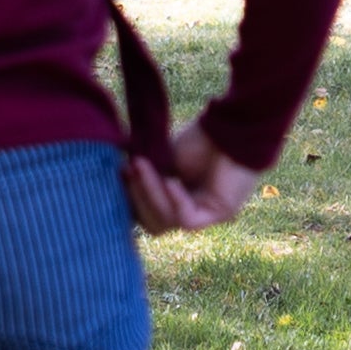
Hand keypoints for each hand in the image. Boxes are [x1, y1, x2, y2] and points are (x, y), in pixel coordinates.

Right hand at [126, 123, 259, 236]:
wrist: (232, 126)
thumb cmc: (202, 138)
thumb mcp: (164, 161)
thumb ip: (147, 177)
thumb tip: (118, 188)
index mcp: (176, 201)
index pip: (147, 214)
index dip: (131, 197)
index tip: (120, 170)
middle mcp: (191, 211)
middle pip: (154, 223)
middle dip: (137, 197)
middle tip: (128, 168)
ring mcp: (206, 215)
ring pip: (167, 221)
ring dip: (151, 193)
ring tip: (143, 166)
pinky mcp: (221, 214)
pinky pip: (187, 219)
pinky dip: (175, 200)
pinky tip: (171, 180)